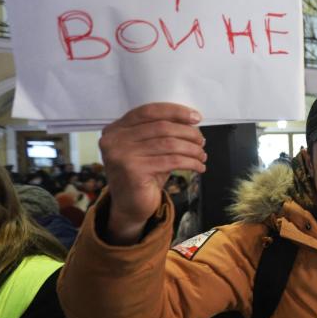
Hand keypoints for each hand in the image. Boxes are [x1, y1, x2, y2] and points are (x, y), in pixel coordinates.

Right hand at [99, 103, 205, 244]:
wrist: (130, 206)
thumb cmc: (143, 174)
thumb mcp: (149, 148)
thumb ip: (161, 132)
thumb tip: (191, 121)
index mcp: (116, 129)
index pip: (149, 111)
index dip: (175, 112)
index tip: (196, 117)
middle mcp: (114, 139)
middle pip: (161, 127)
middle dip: (188, 133)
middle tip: (202, 141)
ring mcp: (121, 155)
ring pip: (169, 144)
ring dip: (192, 149)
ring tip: (202, 155)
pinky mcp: (133, 171)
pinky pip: (171, 161)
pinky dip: (190, 162)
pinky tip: (199, 166)